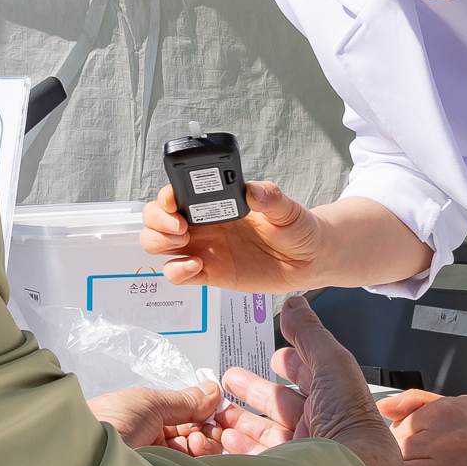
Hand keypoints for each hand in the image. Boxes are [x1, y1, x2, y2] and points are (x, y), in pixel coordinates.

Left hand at [89, 378, 237, 455]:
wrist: (86, 458)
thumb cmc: (106, 425)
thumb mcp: (149, 402)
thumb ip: (184, 399)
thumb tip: (211, 391)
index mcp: (147, 421)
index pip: (188, 418)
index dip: (206, 415)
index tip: (221, 412)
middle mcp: (154, 444)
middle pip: (196, 439)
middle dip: (209, 432)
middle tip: (209, 429)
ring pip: (197, 460)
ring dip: (205, 448)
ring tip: (197, 444)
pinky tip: (200, 458)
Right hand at [141, 179, 334, 291]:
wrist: (309, 259)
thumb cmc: (296, 228)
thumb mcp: (287, 209)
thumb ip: (269, 197)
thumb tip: (252, 190)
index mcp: (215, 203)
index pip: (176, 194)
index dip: (165, 197)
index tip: (174, 202)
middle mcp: (203, 224)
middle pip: (156, 220)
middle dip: (157, 222)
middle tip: (179, 227)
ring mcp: (204, 249)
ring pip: (160, 245)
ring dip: (160, 243)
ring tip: (185, 243)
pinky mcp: (210, 273)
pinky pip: (178, 275)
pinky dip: (176, 271)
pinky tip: (196, 267)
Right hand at [213, 298, 400, 465]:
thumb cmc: (347, 423)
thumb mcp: (332, 364)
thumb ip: (310, 334)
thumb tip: (295, 304)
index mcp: (337, 402)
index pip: (311, 380)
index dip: (293, 365)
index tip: (277, 355)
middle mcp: (321, 430)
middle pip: (283, 406)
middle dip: (257, 391)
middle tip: (232, 379)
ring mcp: (301, 456)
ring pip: (266, 433)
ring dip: (242, 419)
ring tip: (219, 408)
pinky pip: (256, 459)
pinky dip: (239, 447)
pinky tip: (226, 438)